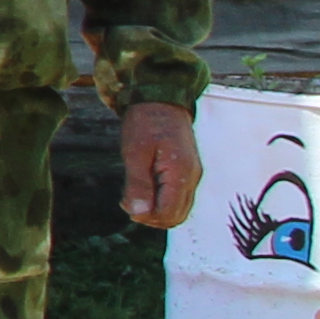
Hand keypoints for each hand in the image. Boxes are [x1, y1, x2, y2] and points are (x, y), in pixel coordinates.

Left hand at [119, 100, 201, 231]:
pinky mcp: (187, 172)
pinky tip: (144, 188)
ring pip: (179, 209)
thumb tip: (139, 213)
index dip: (147, 217)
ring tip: (134, 195)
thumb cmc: (146, 123)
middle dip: (152, 217)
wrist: (161, 100)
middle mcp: (192, 178)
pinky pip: (178, 197)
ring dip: (156, 210)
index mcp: (181, 173)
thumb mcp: (135, 153)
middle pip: (176, 216)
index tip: (127, 206)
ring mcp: (192, 175)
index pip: (169, 213)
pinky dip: (161, 200)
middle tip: (129, 202)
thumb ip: (138, 184)